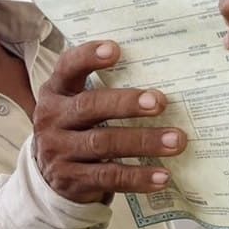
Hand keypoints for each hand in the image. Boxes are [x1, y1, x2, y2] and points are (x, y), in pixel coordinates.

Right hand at [32, 41, 184, 203]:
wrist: (52, 177)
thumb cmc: (79, 128)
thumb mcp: (80, 105)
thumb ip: (105, 89)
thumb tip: (163, 75)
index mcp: (56, 91)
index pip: (67, 67)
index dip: (88, 57)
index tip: (116, 49)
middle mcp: (52, 119)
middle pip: (89, 107)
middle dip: (127, 103)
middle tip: (160, 102)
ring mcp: (59, 151)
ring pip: (104, 144)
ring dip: (143, 142)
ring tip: (176, 141)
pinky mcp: (71, 180)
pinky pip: (109, 177)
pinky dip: (138, 177)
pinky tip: (163, 176)